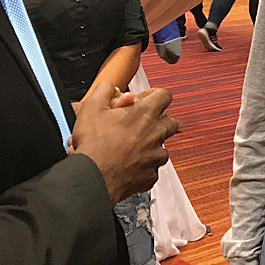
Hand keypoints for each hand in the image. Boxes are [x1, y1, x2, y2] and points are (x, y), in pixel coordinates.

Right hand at [71, 82, 179, 204]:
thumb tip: (109, 87)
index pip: (164, 95)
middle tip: (143, 123)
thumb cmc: (94, 145)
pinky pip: (153, 168)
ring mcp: (156, 156)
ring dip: (152, 145)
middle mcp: (156, 133)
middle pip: (171, 122)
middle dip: (160, 120)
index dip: (154, 95)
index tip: (144, 99)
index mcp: (145, 113)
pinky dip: (144, 166)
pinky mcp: (151, 175)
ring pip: (163, 147)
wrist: (94, 177)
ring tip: (132, 146)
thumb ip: (104, 90)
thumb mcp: (92, 107)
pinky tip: (129, 164)